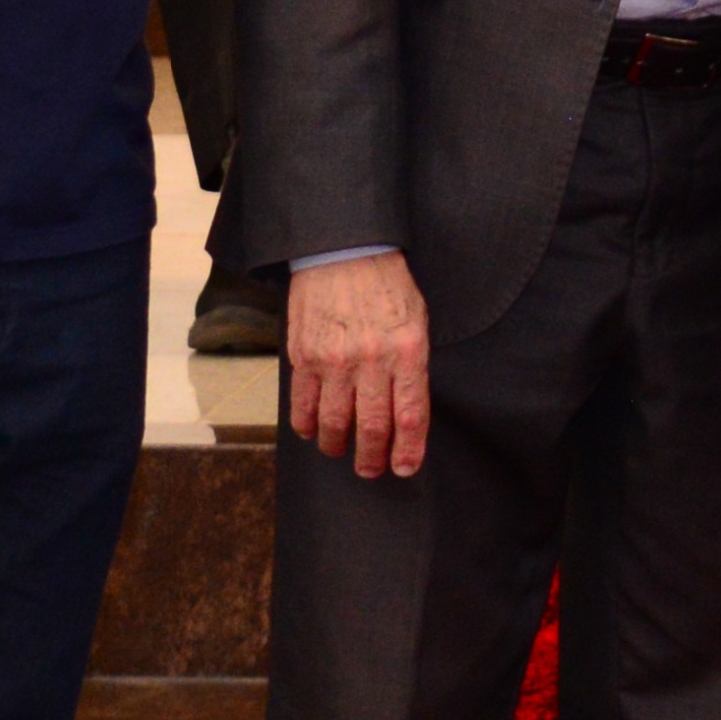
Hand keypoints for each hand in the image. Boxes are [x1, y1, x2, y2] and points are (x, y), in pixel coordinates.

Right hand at [287, 251, 430, 478]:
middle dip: (372, 459)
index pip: (411, 416)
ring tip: (340, 450)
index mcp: (409, 350)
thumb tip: (406, 412)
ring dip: (337, 446)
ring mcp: (335, 360)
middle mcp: (373, 359)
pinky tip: (312, 430)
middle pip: (372, 428)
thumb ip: (413, 365)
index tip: (406, 468)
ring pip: (334, 424)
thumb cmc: (386, 285)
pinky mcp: (304, 356)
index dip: (409, 450)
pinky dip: (307, 426)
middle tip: (371, 469)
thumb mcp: (417, 319)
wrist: (345, 249)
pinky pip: (303, 406)